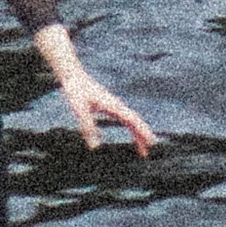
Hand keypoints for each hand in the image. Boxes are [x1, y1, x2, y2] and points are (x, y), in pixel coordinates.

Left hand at [37, 30, 156, 156]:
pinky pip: (124, 119)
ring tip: (143, 149)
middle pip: (135, 121)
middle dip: (143, 135)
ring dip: (138, 133)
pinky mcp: (110, 106)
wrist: (74, 77)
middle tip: (150, 150)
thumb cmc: (76, 91)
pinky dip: (131, 128)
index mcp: (112, 105)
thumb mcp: (79, 111)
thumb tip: (94, 147)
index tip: (151, 141)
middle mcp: (116, 105)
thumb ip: (87, 128)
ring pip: (131, 121)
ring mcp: (114, 105)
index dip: (142, 130)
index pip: (132, 119)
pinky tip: (132, 134)